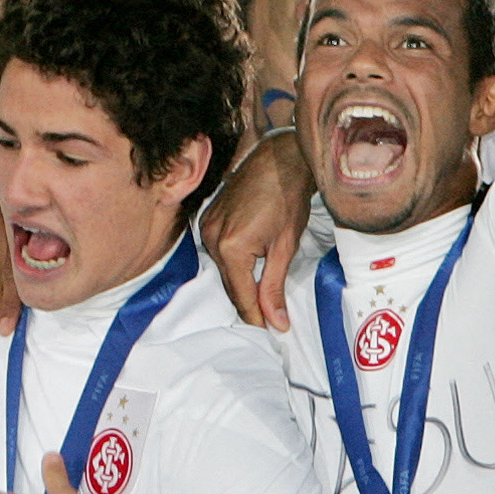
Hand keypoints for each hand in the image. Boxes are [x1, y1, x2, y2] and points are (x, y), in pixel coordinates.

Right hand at [200, 130, 312, 332]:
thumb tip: (276, 322)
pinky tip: (250, 269)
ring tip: (262, 296)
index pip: (241, 295)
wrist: (279, 160)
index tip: (270, 332)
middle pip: (229, 285)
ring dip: (241, 283)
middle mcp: (211, 239)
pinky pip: (218, 252)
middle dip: (248, 303)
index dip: (256, 317)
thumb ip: (275, 286)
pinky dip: (234, 264)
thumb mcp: (286, 246)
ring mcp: (206, 227)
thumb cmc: (288, 198)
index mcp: (231, 248)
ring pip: (223, 270)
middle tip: (269, 320)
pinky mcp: (207, 219)